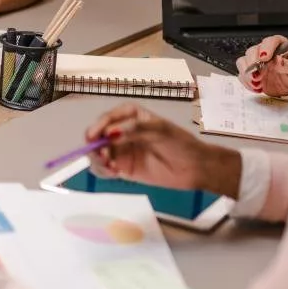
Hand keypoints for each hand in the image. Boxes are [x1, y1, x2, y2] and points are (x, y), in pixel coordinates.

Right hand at [84, 104, 239, 196]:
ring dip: (97, 159)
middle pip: (97, 136)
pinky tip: (114, 172)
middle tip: (101, 155)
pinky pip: (105, 169)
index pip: (108, 118)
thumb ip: (134, 130)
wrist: (195, 168)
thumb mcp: (160, 130)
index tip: (93, 136)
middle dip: (94, 145)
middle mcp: (122, 131)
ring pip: (97, 153)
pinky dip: (103, 170)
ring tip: (110, 166)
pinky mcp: (123, 168)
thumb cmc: (180, 143)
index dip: (98, 126)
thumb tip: (110, 134)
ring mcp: (121, 150)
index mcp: (130, 116)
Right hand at [236, 36, 287, 96]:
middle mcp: (265, 52)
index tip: (264, 57)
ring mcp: (256, 62)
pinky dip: (247, 82)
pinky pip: (242, 75)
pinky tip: (256, 87)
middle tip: (258, 74)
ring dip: (247, 73)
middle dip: (252, 63)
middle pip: (252, 51)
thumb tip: (278, 59)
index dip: (266, 48)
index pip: (270, 41)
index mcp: (279, 46)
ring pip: (243, 61)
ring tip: (256, 82)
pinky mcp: (251, 73)